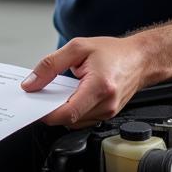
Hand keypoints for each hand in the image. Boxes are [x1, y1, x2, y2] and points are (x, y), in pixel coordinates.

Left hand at [21, 36, 148, 126]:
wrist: (141, 58)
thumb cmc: (114, 52)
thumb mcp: (77, 48)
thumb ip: (50, 65)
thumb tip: (31, 83)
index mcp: (99, 87)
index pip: (68, 113)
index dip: (47, 113)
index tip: (34, 105)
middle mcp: (106, 104)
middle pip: (70, 120)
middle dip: (52, 110)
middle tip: (42, 95)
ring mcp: (109, 112)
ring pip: (76, 122)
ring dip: (63, 111)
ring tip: (59, 92)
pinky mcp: (108, 114)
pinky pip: (84, 119)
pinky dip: (73, 110)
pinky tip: (71, 96)